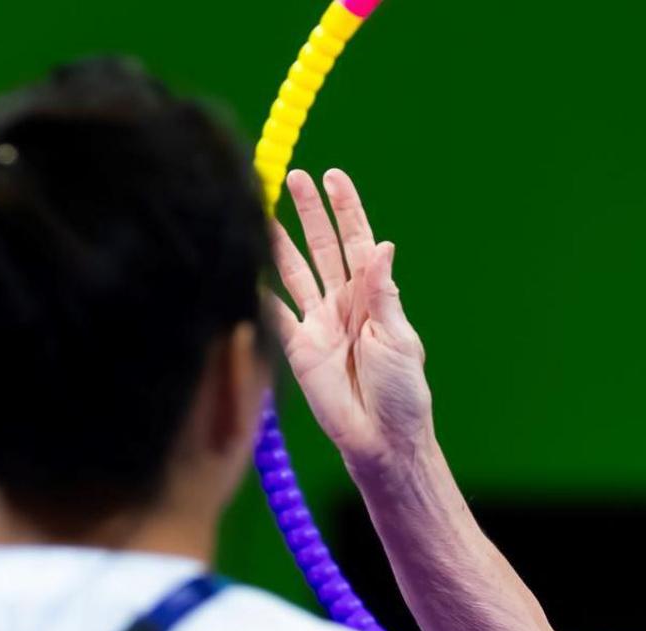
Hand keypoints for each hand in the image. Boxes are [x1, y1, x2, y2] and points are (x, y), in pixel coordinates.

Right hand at [267, 169, 434, 477]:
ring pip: (293, 271)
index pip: (356, 242)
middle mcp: (343, 303)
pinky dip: (258, 290)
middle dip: (308, 212)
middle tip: (293, 177)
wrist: (380, 439)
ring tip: (261, 207)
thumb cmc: (402, 392)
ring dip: (280, 240)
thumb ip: (383, 294)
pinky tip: (244, 263)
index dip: (345, 209)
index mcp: (373, 296)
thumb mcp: (399, 338)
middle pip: (321, 247)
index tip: (333, 177)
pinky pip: (274, 312)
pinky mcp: (296, 347)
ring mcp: (317, 323)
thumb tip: (383, 246)